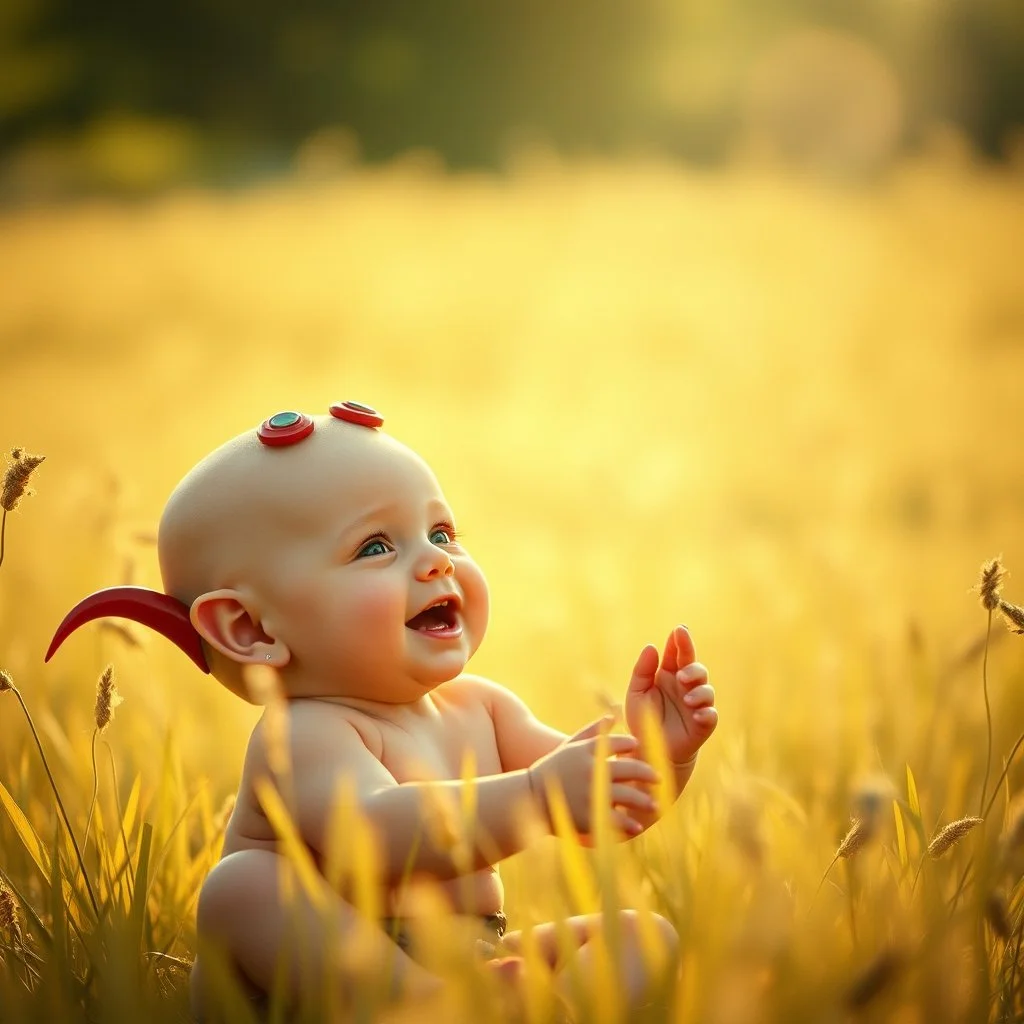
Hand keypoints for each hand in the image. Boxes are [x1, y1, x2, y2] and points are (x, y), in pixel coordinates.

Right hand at [527, 715, 659, 836]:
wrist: (530, 797)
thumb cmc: (554, 769)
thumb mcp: (570, 745)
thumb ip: (593, 731)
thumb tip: (614, 714)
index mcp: (587, 750)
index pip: (618, 742)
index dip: (631, 744)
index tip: (638, 747)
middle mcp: (591, 769)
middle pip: (629, 768)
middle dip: (648, 773)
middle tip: (659, 778)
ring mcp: (591, 792)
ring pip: (628, 795)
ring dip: (644, 800)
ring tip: (654, 804)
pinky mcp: (589, 815)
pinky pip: (616, 820)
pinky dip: (629, 824)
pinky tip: (637, 825)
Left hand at [624, 625, 717, 766]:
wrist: (648, 750)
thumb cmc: (643, 718)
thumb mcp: (636, 692)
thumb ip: (642, 670)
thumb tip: (651, 646)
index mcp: (669, 674)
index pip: (677, 653)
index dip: (681, 641)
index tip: (680, 630)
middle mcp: (685, 686)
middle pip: (697, 668)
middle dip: (693, 668)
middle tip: (682, 675)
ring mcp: (696, 704)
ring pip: (707, 690)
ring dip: (699, 692)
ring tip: (687, 698)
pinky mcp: (703, 724)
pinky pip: (711, 715)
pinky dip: (706, 712)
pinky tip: (696, 714)